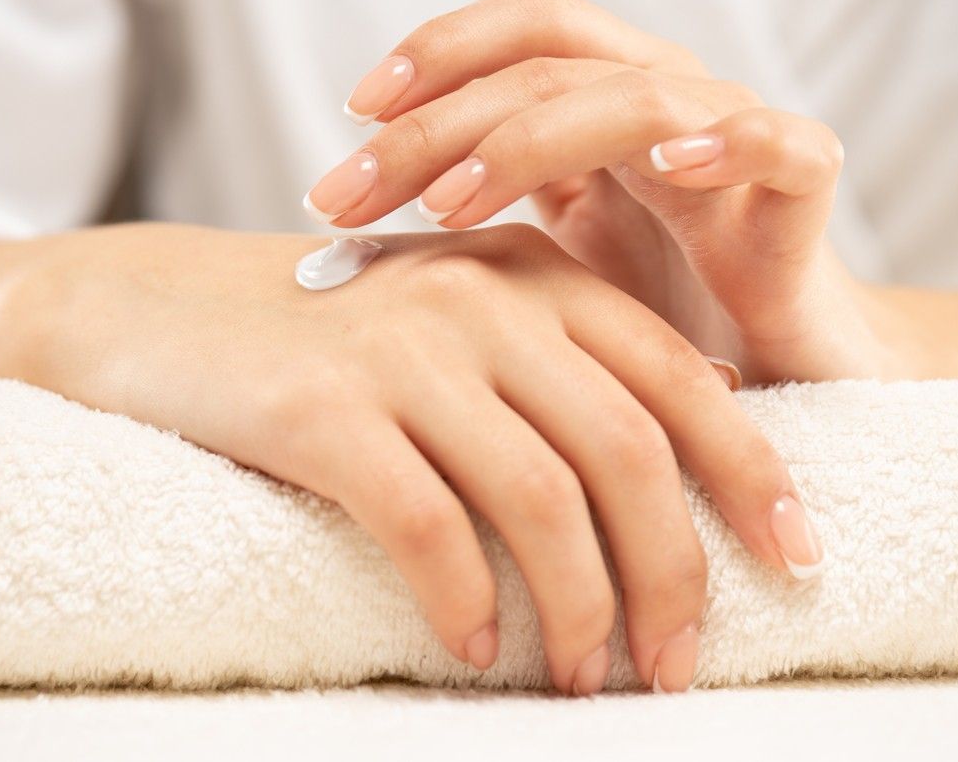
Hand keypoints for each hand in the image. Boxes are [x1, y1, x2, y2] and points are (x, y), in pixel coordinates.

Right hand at [0, 222, 823, 693]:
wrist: (164, 308)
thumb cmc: (328, 333)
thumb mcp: (458, 317)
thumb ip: (564, 362)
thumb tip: (687, 445)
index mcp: (533, 278)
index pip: (678, 381)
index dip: (750, 477)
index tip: (793, 563)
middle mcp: (482, 301)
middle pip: (625, 452)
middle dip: (672, 574)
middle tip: (675, 665)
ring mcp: (403, 350)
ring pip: (540, 499)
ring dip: (577, 610)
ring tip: (579, 678)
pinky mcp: (323, 407)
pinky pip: (427, 525)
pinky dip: (462, 602)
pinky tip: (471, 647)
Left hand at [307, 0, 884, 383]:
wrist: (779, 371)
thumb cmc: (657, 318)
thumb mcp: (549, 266)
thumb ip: (480, 224)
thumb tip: (352, 224)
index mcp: (600, 112)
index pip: (514, 43)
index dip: (430, 60)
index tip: (348, 123)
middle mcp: (663, 104)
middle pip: (544, 67)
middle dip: (433, 123)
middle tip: (346, 193)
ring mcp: (734, 141)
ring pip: (634, 96)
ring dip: (531, 141)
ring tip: (448, 205)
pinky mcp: (803, 195)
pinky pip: (781, 145)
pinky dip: (730, 144)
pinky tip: (669, 167)